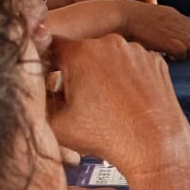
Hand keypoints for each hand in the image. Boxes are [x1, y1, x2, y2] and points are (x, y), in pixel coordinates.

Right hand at [47, 35, 189, 173]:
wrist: (155, 146)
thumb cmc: (108, 137)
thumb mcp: (57, 125)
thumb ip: (39, 102)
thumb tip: (34, 90)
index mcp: (81, 53)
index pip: (52, 47)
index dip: (47, 64)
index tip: (48, 78)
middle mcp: (110, 44)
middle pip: (82, 53)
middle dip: (77, 72)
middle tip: (80, 100)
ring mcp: (136, 51)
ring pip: (110, 57)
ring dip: (104, 73)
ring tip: (108, 104)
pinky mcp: (155, 61)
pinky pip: (133, 64)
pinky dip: (128, 77)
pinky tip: (128, 100)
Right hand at [120, 3, 189, 60]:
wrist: (123, 17)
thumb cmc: (131, 21)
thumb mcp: (150, 18)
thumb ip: (161, 24)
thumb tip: (163, 38)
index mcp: (173, 14)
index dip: (186, 39)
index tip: (174, 45)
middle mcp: (177, 21)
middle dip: (187, 47)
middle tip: (173, 53)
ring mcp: (175, 30)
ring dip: (184, 53)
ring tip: (170, 55)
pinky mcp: (170, 41)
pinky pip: (183, 52)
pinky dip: (177, 57)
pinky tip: (166, 56)